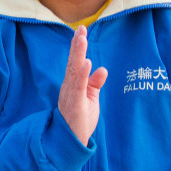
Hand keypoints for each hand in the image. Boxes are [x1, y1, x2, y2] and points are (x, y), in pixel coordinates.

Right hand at [58, 25, 107, 145]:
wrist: (72, 142)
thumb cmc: (80, 121)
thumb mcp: (91, 99)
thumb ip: (95, 83)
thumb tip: (102, 68)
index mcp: (73, 85)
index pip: (76, 63)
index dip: (78, 47)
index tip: (81, 31)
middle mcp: (69, 87)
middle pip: (73, 63)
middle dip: (77, 46)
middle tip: (81, 29)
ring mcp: (71, 95)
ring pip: (74, 71)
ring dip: (78, 54)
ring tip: (81, 39)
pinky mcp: (75, 104)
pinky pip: (78, 86)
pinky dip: (82, 74)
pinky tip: (86, 63)